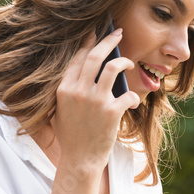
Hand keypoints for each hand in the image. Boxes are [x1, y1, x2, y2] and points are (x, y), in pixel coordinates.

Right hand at [50, 28, 140, 172]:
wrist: (79, 160)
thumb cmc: (72, 137)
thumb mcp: (61, 110)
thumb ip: (69, 91)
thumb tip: (85, 73)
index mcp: (64, 88)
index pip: (78, 58)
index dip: (89, 43)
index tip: (96, 33)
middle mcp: (78, 91)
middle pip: (95, 56)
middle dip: (108, 40)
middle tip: (118, 32)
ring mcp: (95, 100)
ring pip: (112, 68)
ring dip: (124, 62)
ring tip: (129, 64)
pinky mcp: (111, 112)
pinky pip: (128, 94)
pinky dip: (133, 96)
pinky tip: (132, 101)